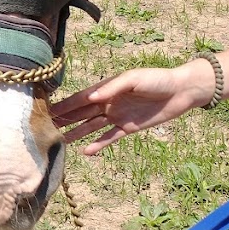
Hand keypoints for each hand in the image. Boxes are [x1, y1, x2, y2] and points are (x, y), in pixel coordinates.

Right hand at [51, 60, 215, 153]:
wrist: (181, 91)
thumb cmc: (157, 79)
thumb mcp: (133, 79)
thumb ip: (111, 88)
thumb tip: (89, 98)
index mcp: (107, 88)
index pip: (80, 98)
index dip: (64, 104)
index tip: (46, 111)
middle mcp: (108, 102)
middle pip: (82, 113)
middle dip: (65, 119)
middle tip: (46, 127)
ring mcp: (117, 116)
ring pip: (91, 126)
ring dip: (76, 132)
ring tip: (60, 140)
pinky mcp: (128, 127)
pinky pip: (109, 137)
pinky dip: (98, 144)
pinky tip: (85, 151)